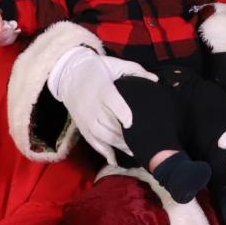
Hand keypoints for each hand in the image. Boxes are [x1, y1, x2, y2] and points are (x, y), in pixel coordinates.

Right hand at [46, 47, 158, 164]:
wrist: (69, 74)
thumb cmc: (97, 68)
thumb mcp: (115, 64)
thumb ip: (136, 70)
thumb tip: (155, 79)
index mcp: (103, 89)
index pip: (113, 103)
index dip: (122, 113)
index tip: (131, 122)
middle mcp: (93, 106)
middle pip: (109, 125)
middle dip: (125, 136)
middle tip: (143, 144)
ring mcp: (86, 118)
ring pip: (103, 136)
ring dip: (119, 146)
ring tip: (135, 152)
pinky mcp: (82, 126)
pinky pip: (93, 142)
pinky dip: (104, 152)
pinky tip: (115, 161)